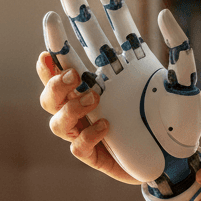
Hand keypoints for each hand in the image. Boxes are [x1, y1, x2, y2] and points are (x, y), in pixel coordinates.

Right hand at [36, 51, 136, 184]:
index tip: (46, 55)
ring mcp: (79, 137)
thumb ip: (126, 71)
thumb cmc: (139, 114)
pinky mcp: (90, 156)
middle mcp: (73, 116)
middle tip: (74, 76)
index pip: (54, 79)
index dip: (46, 68)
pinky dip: (88, 136)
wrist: (153, 152)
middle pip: (48, 100)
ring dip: (72, 109)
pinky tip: (105, 126)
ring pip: (57, 124)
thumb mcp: (133, 88)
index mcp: (78, 95)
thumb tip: (129, 44)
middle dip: (56, 86)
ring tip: (94, 99)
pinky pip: (78, 148)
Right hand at [39, 0, 200, 189]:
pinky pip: (77, 142)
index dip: (100, 1)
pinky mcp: (93, 149)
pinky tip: (108, 125)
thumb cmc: (182, 122)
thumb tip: (164, 14)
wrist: (182, 160)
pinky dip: (89, 132)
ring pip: (52, 101)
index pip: (106, 28)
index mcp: (121, 67)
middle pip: (66, 57)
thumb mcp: (187, 84)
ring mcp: (90, 118)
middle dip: (57, 33)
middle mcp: (99, 88)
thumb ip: (180, 50)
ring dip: (62, 90)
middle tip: (54, 15)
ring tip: (86, 89)